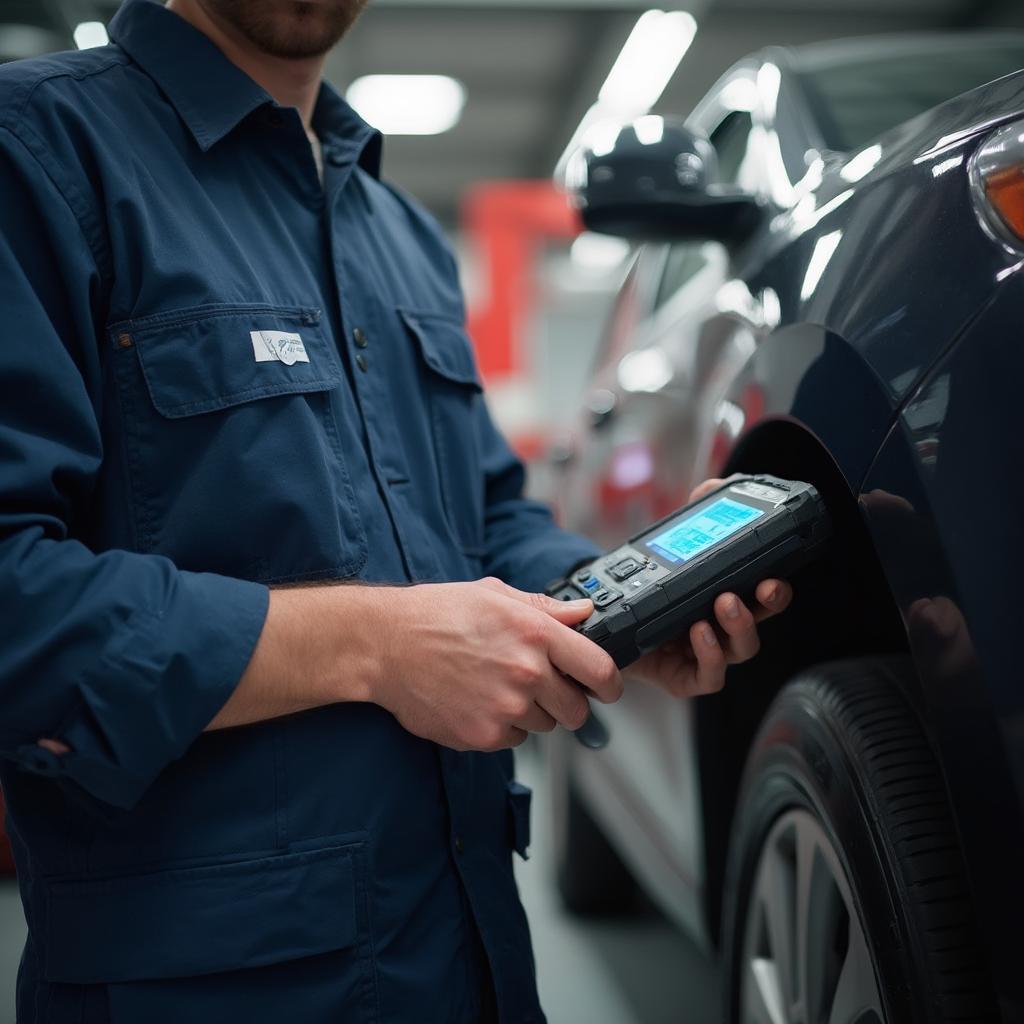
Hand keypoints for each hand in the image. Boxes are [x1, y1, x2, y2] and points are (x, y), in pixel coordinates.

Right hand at [375, 577, 622, 751]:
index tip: (607, 688)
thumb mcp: (494, 594)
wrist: (385, 645)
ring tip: (495, 685)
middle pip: (577, 708)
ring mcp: (506, 708)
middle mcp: (527, 673)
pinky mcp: (484, 735)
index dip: (610, 684)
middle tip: (541, 687)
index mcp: (536, 633)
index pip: (599, 669)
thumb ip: (546, 608)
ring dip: (531, 712)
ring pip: (544, 725)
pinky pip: (512, 739)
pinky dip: (502, 725)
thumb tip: (584, 612)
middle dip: (567, 702)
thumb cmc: (436, 614)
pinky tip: (477, 699)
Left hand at [629, 477, 792, 697]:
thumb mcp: (668, 546)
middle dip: (767, 604)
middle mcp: (720, 631)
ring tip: (723, 603)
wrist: (601, 621)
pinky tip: (699, 632)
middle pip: (759, 623)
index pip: (763, 599)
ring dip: (739, 626)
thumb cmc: (642, 589)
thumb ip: (692, 515)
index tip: (774, 575)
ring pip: (739, 650)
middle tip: (762, 586)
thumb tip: (713, 488)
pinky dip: (710, 655)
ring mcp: (703, 656)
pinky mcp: (683, 677)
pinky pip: (708, 675)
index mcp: (725, 601)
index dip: (775, 591)